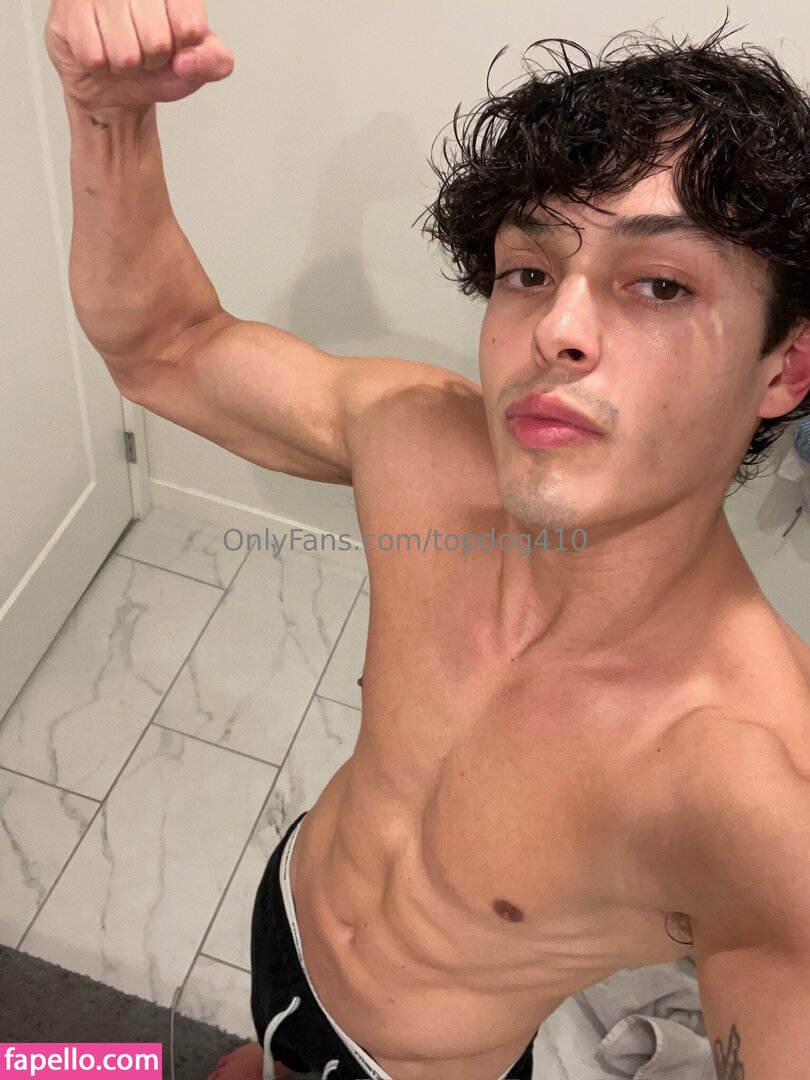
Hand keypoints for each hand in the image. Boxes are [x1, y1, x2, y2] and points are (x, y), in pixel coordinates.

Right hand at [44, 0, 234, 112]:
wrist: (114, 82)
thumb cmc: (158, 65)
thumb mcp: (198, 65)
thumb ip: (216, 61)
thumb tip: (186, 60)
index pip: (189, 27)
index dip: (182, 48)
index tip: (175, 41)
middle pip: (158, 42)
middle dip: (153, 60)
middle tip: (144, 50)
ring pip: (125, 53)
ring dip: (125, 65)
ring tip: (122, 50)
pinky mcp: (69, 3)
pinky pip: (94, 56)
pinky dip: (100, 63)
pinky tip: (99, 46)